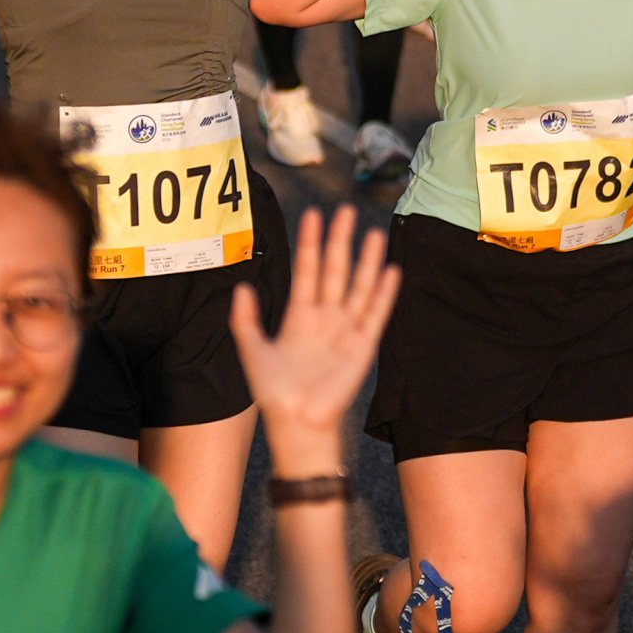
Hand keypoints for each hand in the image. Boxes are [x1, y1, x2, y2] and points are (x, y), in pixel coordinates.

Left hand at [230, 204, 396, 452]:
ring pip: (359, 287)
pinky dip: (384, 293)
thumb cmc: (274, 392)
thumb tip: (242, 287)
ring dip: (366, 261)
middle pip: (334, 270)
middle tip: (343, 210)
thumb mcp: (252, 352)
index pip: (307, 269)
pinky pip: (376, 314)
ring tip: (373, 233)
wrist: (296, 422)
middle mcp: (325, 318)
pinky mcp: (363, 347)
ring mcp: (345, 330)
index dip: (309, 242)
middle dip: (339, 241)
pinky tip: (391, 271)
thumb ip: (246, 320)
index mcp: (299, 315)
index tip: (312, 215)